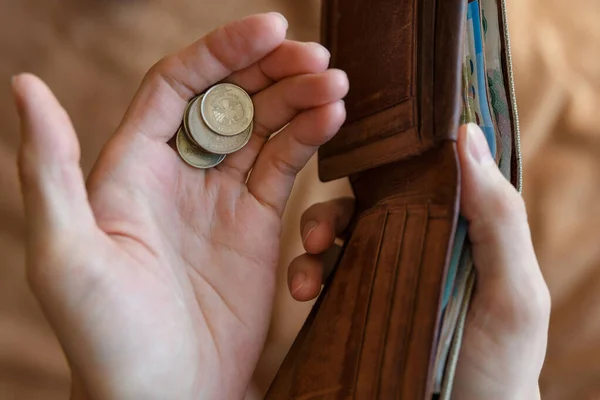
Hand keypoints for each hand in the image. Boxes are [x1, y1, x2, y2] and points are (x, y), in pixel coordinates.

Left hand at [13, 13, 347, 399]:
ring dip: (299, 100)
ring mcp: (221, 197)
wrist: (165, 399)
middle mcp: (177, 172)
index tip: (271, 29)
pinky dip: (310, 140)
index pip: (180, 83)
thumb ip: (48, 167)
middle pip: (229, 97)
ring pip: (264, 126)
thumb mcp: (66, 254)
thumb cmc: (105, 338)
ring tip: (335, 86)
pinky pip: (285, 167)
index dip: (224, 50)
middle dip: (272, 70)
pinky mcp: (257, 225)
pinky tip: (331, 122)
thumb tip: (25, 84)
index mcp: (130, 166)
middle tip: (317, 58)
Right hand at [288, 123, 550, 399]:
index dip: (380, 159)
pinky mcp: (357, 302)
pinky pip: (323, 276)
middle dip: (331, 211)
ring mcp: (382, 272)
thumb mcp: (513, 290)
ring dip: (311, 240)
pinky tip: (301, 292)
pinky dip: (304, 274)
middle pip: (363, 203)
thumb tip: (466, 133)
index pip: (413, 174)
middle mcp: (414, 241)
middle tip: (318, 233)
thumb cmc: (499, 361)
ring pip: (335, 236)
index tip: (349, 154)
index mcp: (453, 225)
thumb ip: (499, 218)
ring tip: (304, 276)